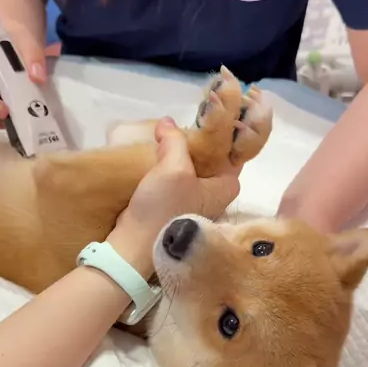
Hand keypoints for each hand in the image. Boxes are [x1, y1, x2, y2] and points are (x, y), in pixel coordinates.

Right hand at [108, 117, 240, 276]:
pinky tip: (156, 158)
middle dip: (199, 145)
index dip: (225, 138)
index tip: (209, 120)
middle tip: (184, 126)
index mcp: (225, 189)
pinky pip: (175, 182)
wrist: (133, 246)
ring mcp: (193, 205)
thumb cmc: (164, 206)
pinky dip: (168, 170)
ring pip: (191, 172)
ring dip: (180, 157)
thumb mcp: (173, 167)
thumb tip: (167, 122)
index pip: (234, 156)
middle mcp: (214, 198)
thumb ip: (175, 140)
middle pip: (211, 162)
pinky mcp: (172, 210)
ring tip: (167, 137)